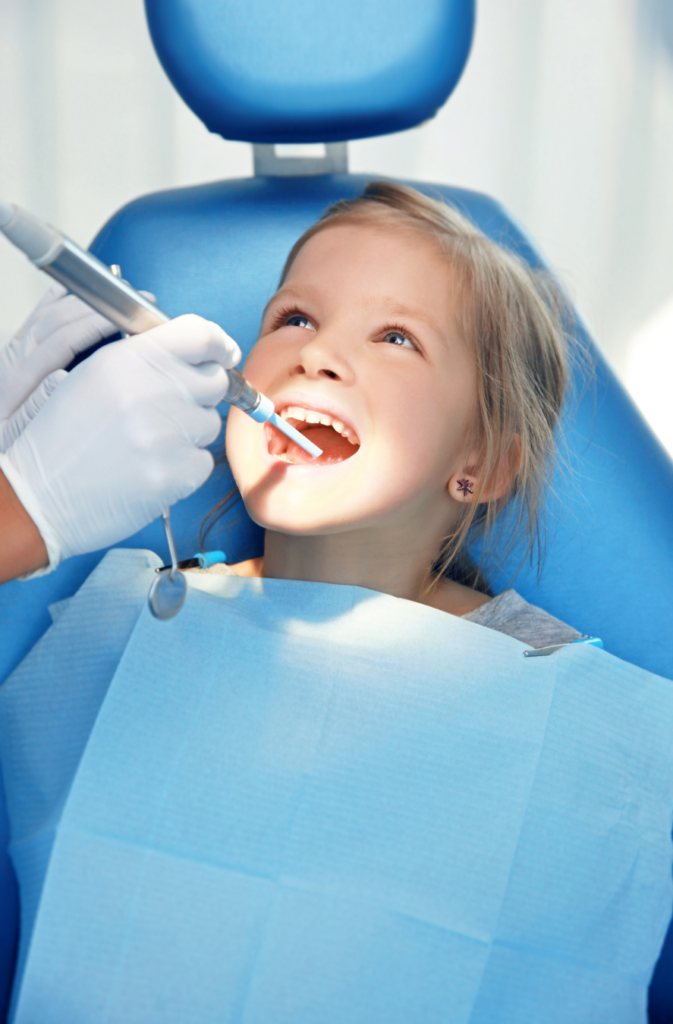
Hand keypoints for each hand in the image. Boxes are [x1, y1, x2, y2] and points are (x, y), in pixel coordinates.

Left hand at [0, 284, 117, 450]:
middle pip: (57, 319)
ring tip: (117, 293)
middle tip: (132, 301)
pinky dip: (58, 298)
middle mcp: (13, 357)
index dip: (93, 326)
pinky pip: (37, 314)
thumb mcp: (15, 435)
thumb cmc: (4, 441)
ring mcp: (13, 349)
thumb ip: (37, 406)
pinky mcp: (15, 347)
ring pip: (49, 312)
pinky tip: (77, 291)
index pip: (61, 341)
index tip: (123, 319)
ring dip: (84, 299)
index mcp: (16, 380)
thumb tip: (62, 376)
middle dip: (97, 306)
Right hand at [0, 314, 241, 571]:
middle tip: (165, 413)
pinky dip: (185, 468)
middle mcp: (152, 390)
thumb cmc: (67, 437)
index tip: (225, 354)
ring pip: (210, 424)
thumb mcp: (96, 376)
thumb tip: (205, 352)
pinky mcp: (177, 474)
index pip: (200, 334)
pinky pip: (204, 461)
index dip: (219, 344)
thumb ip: (148, 359)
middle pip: (216, 381)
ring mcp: (167, 434)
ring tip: (145, 445)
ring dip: (189, 435)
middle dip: (200, 395)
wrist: (42, 496)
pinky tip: (149, 470)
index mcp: (129, 359)